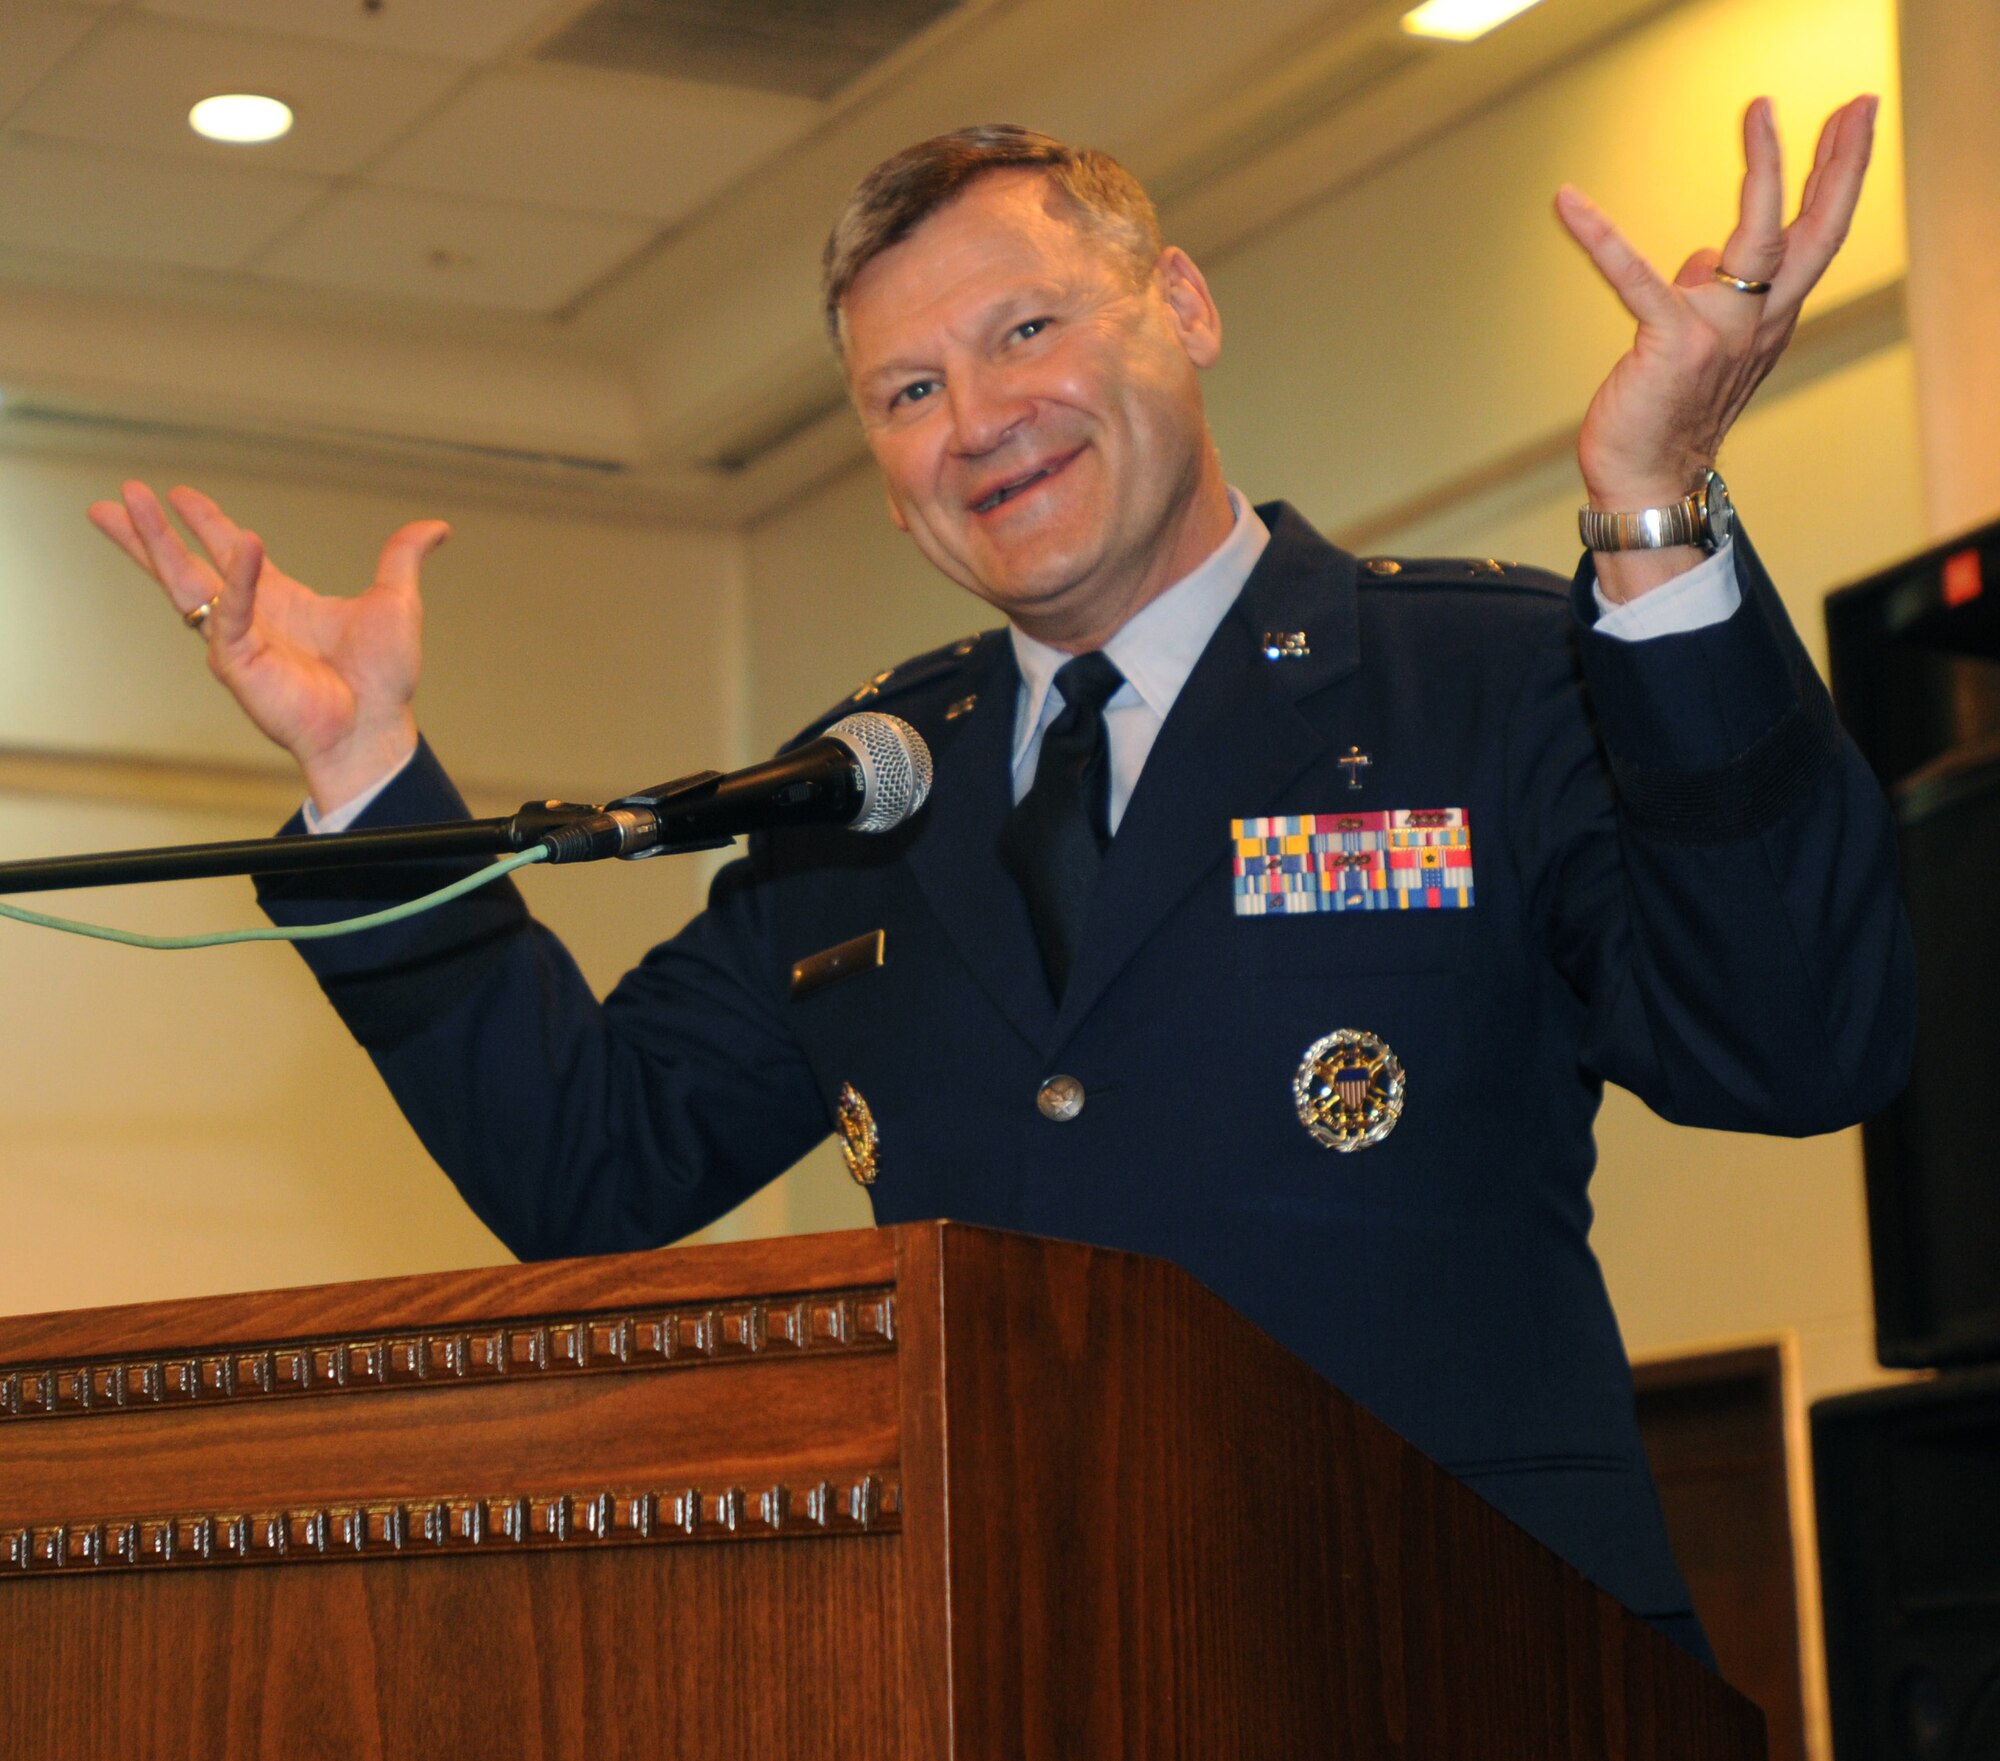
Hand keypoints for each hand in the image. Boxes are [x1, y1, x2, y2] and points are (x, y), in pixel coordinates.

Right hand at [87, 482, 444, 813]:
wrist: (376, 728)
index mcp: (280, 601)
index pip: (232, 553)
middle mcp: (251, 618)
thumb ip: (403, 558)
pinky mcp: (239, 664)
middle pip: (185, 566)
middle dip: (151, 532)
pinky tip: (245, 543)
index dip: (207, 522)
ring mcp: (238, 641)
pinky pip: (231, 614)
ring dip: (154, 544)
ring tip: (123, 506)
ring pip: (184, 584)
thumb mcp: (395, 602)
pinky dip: (239, 580)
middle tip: (122, 495)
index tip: (180, 494)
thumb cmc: (383, 679)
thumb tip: (437, 528)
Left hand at [1557, 94, 1876, 599]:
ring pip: (1758, 241)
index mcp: (1766, 320)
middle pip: (1816, 233)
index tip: (1853, 122)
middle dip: (1840, 165)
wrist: (1648, 484)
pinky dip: (1601, 238)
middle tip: (1857, 104)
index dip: (1837, 180)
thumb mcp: (1699, 346)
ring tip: (1760, 113)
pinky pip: (1638, 279)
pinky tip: (1570, 203)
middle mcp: (1757, 322)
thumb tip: (1697, 257)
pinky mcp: (1670, 345)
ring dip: (1764, 172)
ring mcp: (1720, 334)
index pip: (1815, 239)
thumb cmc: (1667, 414)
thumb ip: (1704, 294)